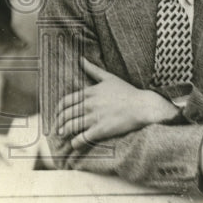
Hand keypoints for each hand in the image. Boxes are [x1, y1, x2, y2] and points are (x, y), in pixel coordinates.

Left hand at [54, 58, 180, 150]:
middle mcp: (89, 105)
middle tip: (58, 128)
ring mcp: (94, 118)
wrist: (143, 106)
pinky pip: (81, 138)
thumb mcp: (110, 78)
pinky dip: (75, 143)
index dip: (58, 110)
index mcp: (89, 93)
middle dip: (58, 123)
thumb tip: (81, 59)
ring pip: (70, 127)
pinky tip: (75, 144)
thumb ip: (93, 69)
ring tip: (63, 136)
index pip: (65, 102)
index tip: (58, 115)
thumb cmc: (127, 92)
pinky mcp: (100, 130)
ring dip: (64, 133)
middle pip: (65, 115)